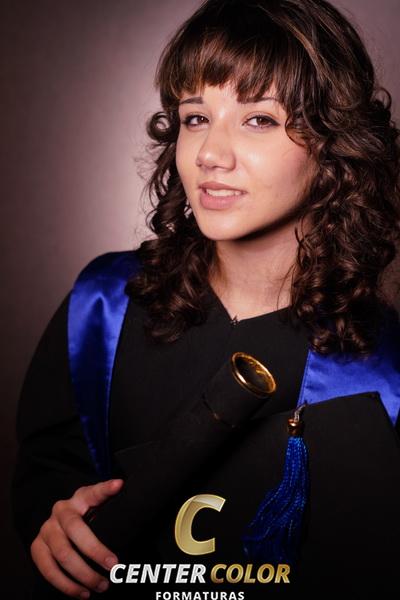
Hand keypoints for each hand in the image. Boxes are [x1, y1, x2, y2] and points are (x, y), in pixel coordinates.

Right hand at [31, 479, 123, 597]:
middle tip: (114, 567)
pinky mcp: (36, 548)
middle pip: (76, 529)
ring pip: (62, 554)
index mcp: (80, 498)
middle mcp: (60, 511)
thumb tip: (120, 485)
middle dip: (95, 550)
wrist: (61, 525)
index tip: (118, 485)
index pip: (94, 491)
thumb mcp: (99, 507)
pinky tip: (83, 593)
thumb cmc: (87, 517)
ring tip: (102, 585)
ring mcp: (46, 530)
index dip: (105, 489)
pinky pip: (48, 570)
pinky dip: (66, 585)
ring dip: (83, 574)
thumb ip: (109, 502)